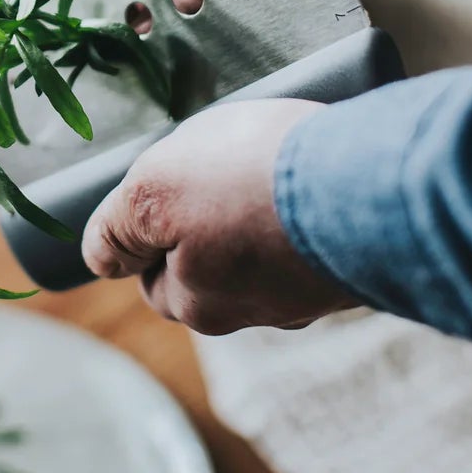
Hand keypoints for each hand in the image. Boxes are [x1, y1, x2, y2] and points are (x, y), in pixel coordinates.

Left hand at [81, 99, 351, 332]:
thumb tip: (99, 259)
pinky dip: (310, 209)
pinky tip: (315, 172)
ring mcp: (316, 291)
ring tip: (272, 160)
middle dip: (208, 225)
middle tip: (222, 169)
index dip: (151, 229)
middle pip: (211, 268)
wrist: (372, 179)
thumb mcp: (153, 191)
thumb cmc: (251, 181)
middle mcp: (260, 312)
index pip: (154, 278)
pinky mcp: (361, 265)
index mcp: (201, 304)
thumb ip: (118, 227)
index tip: (170, 187)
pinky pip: (318, 238)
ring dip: (262, 212)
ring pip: (267, 252)